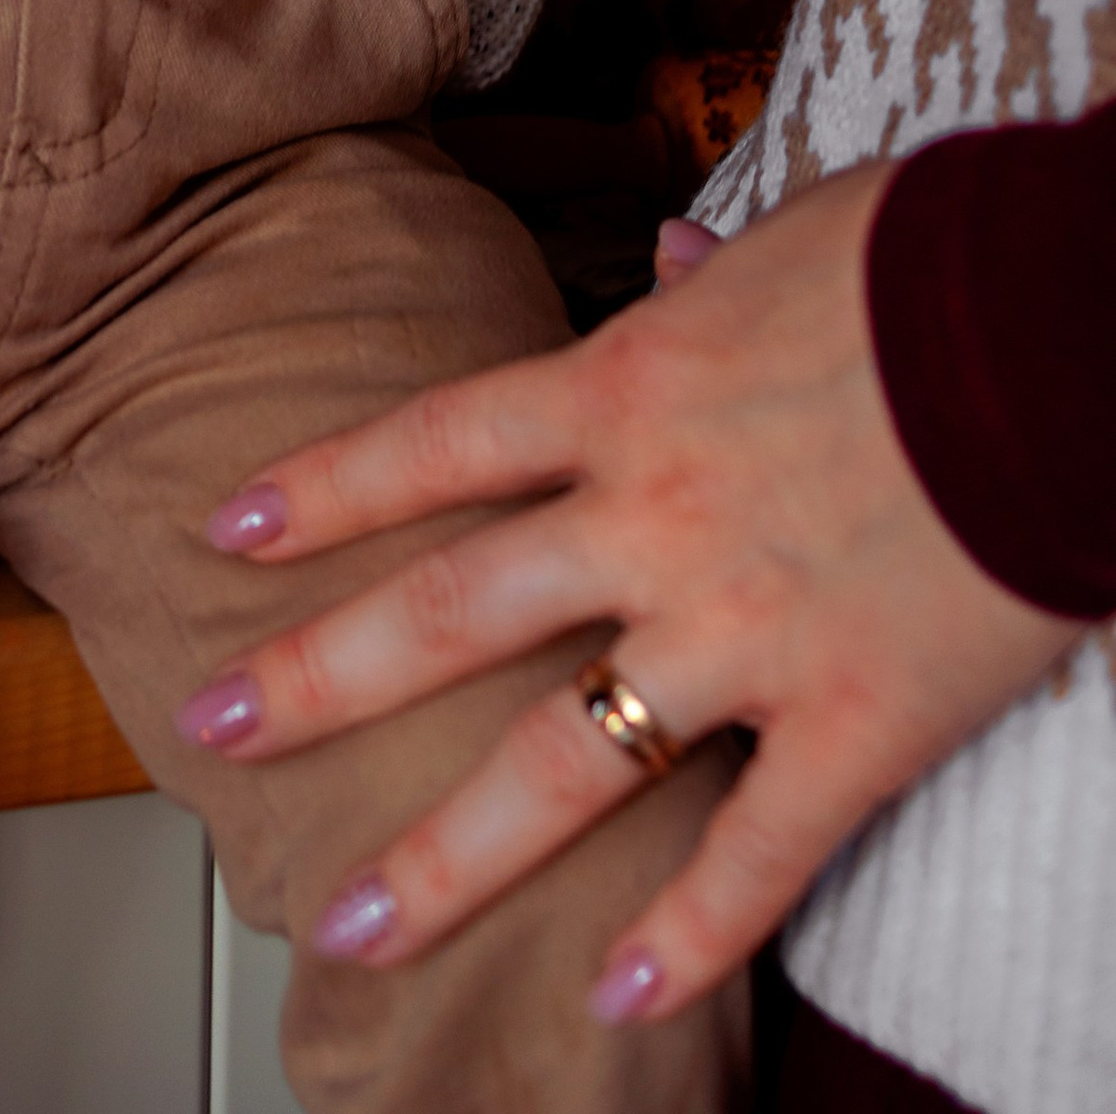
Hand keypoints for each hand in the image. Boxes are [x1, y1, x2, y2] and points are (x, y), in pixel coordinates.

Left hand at [183, 166, 1081, 1026]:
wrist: (1060, 323)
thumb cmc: (935, 261)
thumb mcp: (794, 237)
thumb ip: (709, 272)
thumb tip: (673, 256)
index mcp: (625, 388)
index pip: (433, 444)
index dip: (321, 487)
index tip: (227, 530)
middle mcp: (651, 520)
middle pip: (447, 611)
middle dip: (317, 676)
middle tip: (209, 721)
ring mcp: (743, 631)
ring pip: (562, 764)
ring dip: (448, 855)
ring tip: (355, 926)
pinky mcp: (855, 719)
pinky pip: (754, 853)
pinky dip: (687, 941)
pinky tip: (615, 1004)